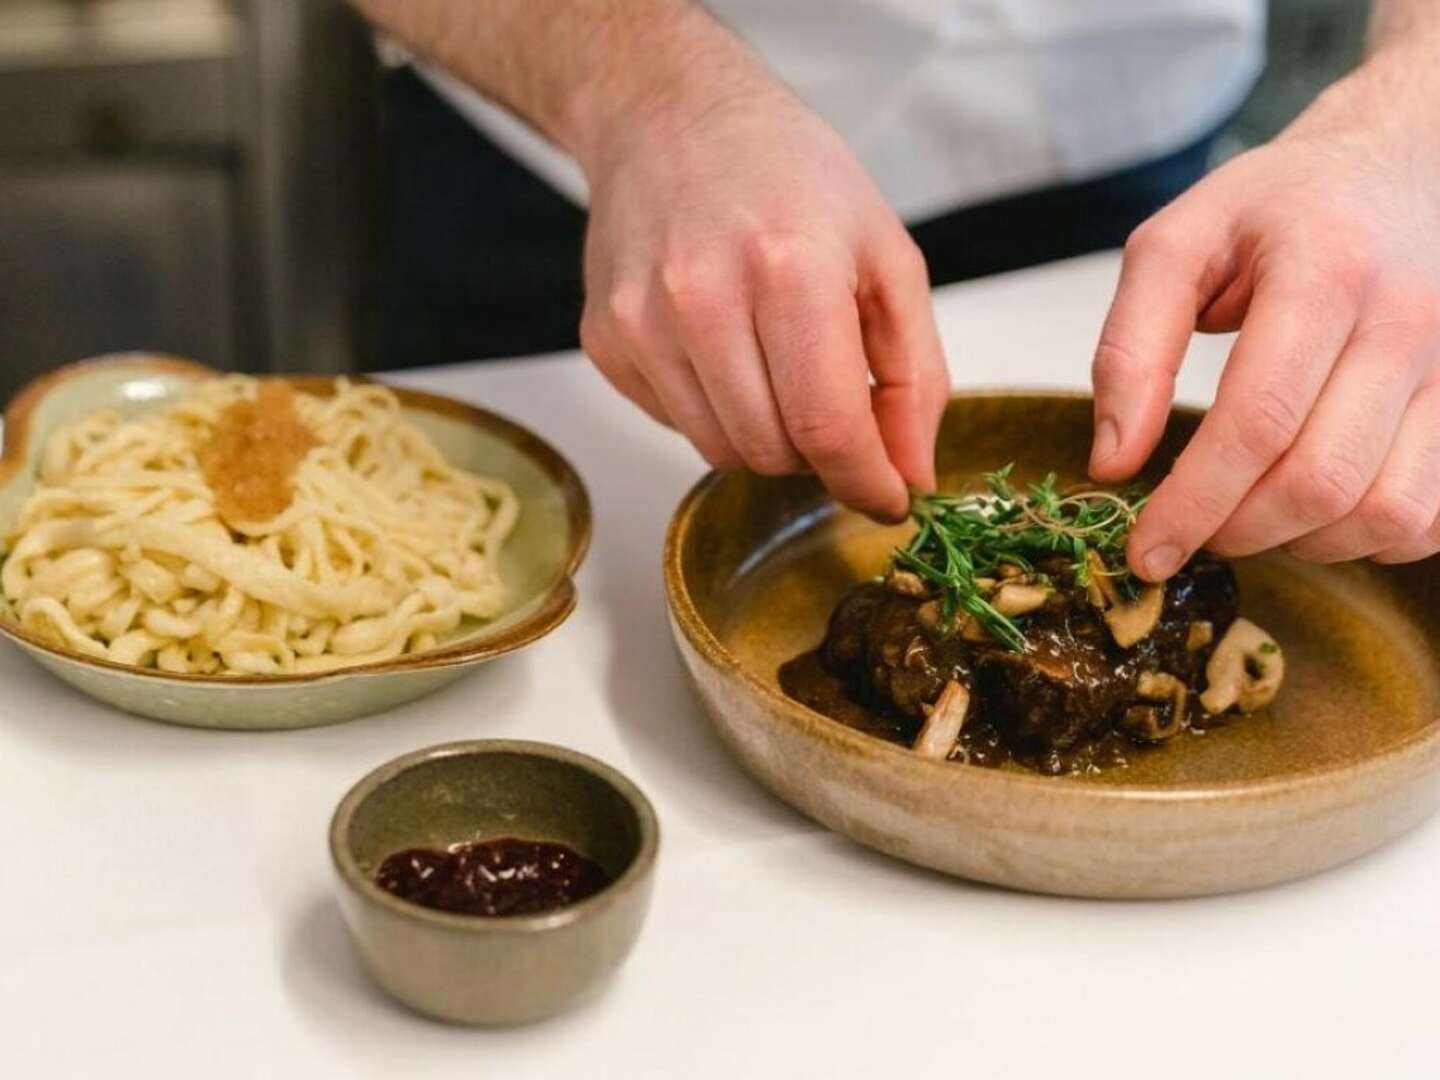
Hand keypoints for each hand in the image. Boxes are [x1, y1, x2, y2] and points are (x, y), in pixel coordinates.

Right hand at [575, 67, 947, 519]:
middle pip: (774, 451)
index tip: (890, 496)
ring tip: (775, 362)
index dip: (867, 481)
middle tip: (830, 394)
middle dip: (818, 448)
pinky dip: (714, 409)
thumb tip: (911, 474)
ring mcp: (640, 322)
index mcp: (789, 267)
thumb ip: (914, 374)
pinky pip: (676, 425)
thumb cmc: (787, 175)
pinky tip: (722, 347)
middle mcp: (701, 296)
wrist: (670, 118)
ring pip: (723, 451)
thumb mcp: (885, 255)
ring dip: (766, 433)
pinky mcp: (604, 340)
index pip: (828, 426)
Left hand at [1089, 45, 1439, 577]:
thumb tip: (1114, 460)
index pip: (1258, 421)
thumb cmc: (1278, 210)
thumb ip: (1130, 350)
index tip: (1144, 550)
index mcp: (1325, 271)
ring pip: (1387, 512)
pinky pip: (1431, 517)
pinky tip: (1314, 511)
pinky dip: (1366, 540)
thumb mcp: (1174, 246)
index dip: (1193, 503)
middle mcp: (1408, 321)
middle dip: (1238, 530)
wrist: (1392, 171)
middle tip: (1189, 529)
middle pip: (1322, 480)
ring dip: (1302, 543)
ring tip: (1248, 514)